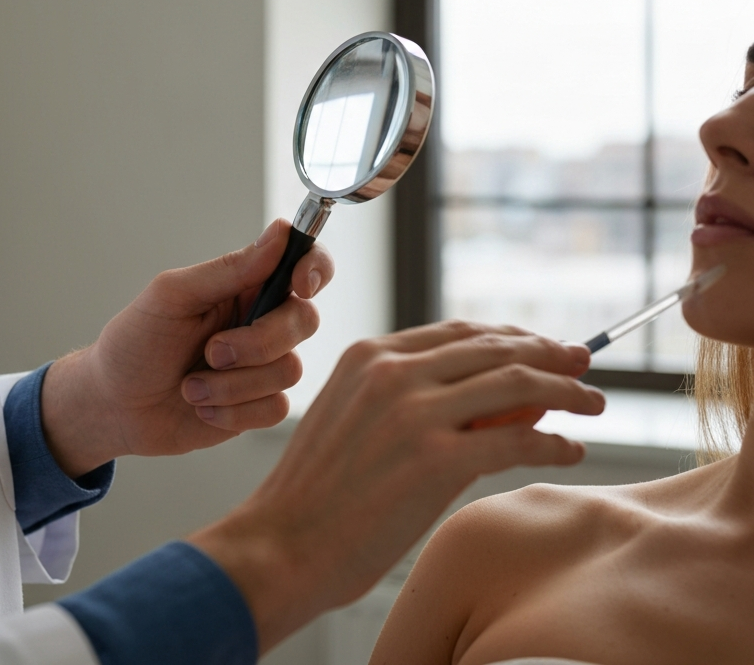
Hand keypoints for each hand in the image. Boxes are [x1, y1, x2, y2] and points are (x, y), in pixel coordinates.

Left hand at [39, 219, 334, 475]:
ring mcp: (262, 365)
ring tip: (191, 385)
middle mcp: (261, 320)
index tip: (299, 284)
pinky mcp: (258, 405)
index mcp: (244, 284)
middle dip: (257, 343)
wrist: (113, 405)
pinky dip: (232, 411)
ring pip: (289, 371)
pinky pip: (276, 409)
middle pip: (304, 321)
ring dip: (232, 385)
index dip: (315, 269)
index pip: (305, 264)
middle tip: (210, 351)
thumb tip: (279, 234)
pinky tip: (201, 406)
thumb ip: (228, 269)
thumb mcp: (172, 296)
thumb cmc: (135, 342)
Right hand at [188, 321, 603, 652]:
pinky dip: (552, 442)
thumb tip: (486, 398)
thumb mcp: (352, 417)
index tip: (541, 345)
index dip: (509, 335)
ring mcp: (414, 412)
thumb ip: (406, 397)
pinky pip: (516, 441)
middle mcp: (393, 371)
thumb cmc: (317, 491)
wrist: (283, 542)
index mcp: (370, 355)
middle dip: (548, 352)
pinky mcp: (436, 459)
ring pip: (514, 384)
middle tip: (582, 363)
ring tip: (592, 402)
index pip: (458, 332)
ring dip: (565, 391)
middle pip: (494, 348)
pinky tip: (570, 449)